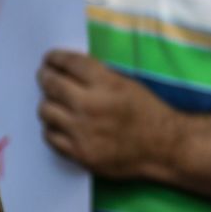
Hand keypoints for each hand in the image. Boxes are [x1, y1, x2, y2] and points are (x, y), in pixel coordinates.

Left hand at [37, 49, 176, 178]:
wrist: (165, 147)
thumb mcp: (128, 84)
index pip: (69, 63)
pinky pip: (50, 136)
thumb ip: (99, 75)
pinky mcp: (79, 152)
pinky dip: (52, 128)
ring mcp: (82, 131)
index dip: (55, 58)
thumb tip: (68, 69)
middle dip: (45, 77)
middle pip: (51, 84)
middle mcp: (90, 105)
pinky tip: (60, 125)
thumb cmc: (149, 113)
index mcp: (106, 84)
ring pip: (45, 110)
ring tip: (55, 103)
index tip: (49, 59)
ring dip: (48, 103)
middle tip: (45, 76)